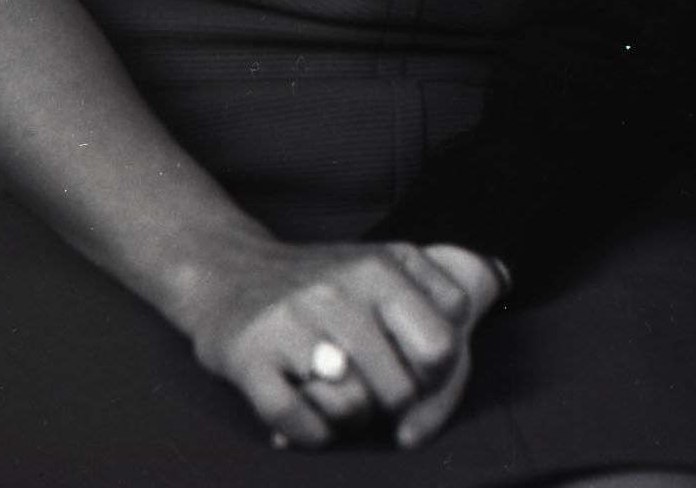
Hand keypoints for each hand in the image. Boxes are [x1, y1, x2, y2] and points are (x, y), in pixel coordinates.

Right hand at [179, 232, 504, 446]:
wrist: (229, 272)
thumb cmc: (321, 278)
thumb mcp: (384, 261)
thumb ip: (434, 290)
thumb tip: (467, 329)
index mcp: (381, 268)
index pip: (441, 346)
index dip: (437, 375)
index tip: (418, 372)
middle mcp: (338, 293)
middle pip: (400, 387)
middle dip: (394, 404)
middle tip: (377, 395)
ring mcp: (291, 325)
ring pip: (352, 406)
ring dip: (353, 419)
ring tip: (343, 402)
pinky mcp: (248, 358)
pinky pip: (296, 420)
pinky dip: (312, 433)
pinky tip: (312, 420)